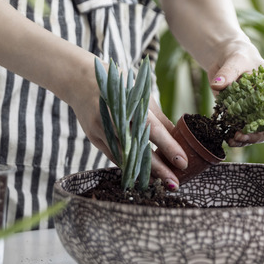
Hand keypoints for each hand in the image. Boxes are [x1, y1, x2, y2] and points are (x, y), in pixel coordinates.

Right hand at [70, 67, 187, 189]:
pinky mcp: (94, 138)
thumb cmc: (120, 86)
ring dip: (144, 173)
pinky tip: (142, 176)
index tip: (183, 162)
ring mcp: (101, 130)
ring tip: (162, 183)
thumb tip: (179, 140)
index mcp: (130, 104)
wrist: (81, 80)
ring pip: (126, 158)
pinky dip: (129, 167)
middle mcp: (114, 118)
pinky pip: (115, 157)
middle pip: (138, 149)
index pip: (153, 129)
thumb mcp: (142, 96)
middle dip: (158, 169)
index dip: (168, 147)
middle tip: (174, 184)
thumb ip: (159, 119)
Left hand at [207, 40, 263, 146]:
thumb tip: (217, 85)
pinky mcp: (242, 118)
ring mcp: (256, 113)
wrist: (226, 60)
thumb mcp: (235, 60)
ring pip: (260, 134)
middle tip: (241, 135)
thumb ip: (228, 72)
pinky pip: (245, 133)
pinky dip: (238, 139)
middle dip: (259, 135)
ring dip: (248, 140)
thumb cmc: (238, 55)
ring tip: (233, 139)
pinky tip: (228, 139)